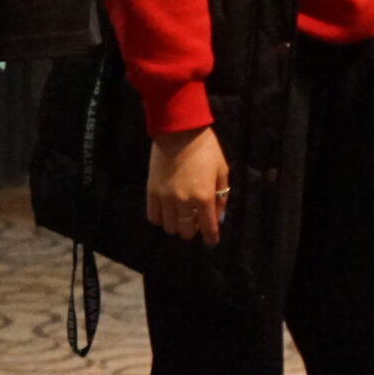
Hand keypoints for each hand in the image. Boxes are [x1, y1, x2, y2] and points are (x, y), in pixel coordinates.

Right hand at [148, 126, 229, 247]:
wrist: (179, 132)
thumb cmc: (206, 149)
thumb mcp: (222, 170)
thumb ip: (221, 195)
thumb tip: (219, 216)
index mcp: (204, 196)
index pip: (208, 227)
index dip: (211, 237)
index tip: (212, 242)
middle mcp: (183, 202)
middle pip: (185, 231)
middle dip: (192, 232)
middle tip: (195, 226)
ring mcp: (165, 198)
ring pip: (169, 227)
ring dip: (176, 226)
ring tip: (181, 219)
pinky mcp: (151, 193)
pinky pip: (153, 217)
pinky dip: (160, 220)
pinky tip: (167, 214)